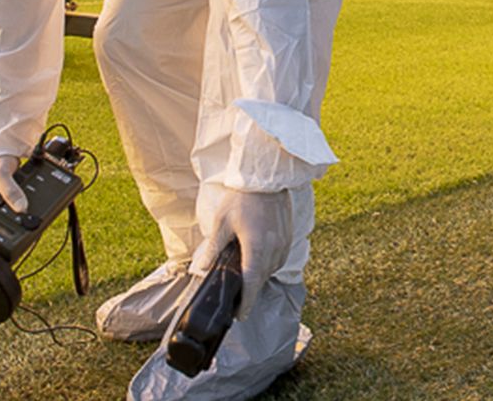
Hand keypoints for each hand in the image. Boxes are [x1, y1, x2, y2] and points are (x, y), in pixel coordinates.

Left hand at [192, 188, 294, 320]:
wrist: (265, 177)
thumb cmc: (241, 198)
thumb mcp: (221, 223)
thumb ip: (214, 249)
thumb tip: (202, 269)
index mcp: (257, 248)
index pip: (252, 284)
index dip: (246, 303)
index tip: (240, 316)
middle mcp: (274, 249)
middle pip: (262, 279)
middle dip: (250, 290)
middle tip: (236, 296)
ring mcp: (284, 242)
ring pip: (272, 269)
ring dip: (260, 275)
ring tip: (246, 275)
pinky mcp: (289, 236)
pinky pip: (279, 258)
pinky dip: (269, 263)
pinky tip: (258, 257)